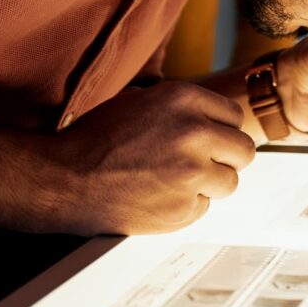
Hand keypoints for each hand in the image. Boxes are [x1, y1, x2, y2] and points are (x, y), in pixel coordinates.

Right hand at [53, 82, 254, 234]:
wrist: (64, 178)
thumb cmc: (96, 138)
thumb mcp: (141, 100)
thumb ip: (182, 106)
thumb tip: (214, 118)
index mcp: (184, 98)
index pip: (235, 116)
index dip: (222, 129)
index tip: (212, 138)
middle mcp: (194, 132)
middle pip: (244, 150)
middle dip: (227, 157)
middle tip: (205, 163)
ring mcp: (191, 172)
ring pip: (230, 182)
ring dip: (210, 183)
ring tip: (178, 180)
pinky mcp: (183, 208)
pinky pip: (204, 207)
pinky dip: (187, 205)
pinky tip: (160, 196)